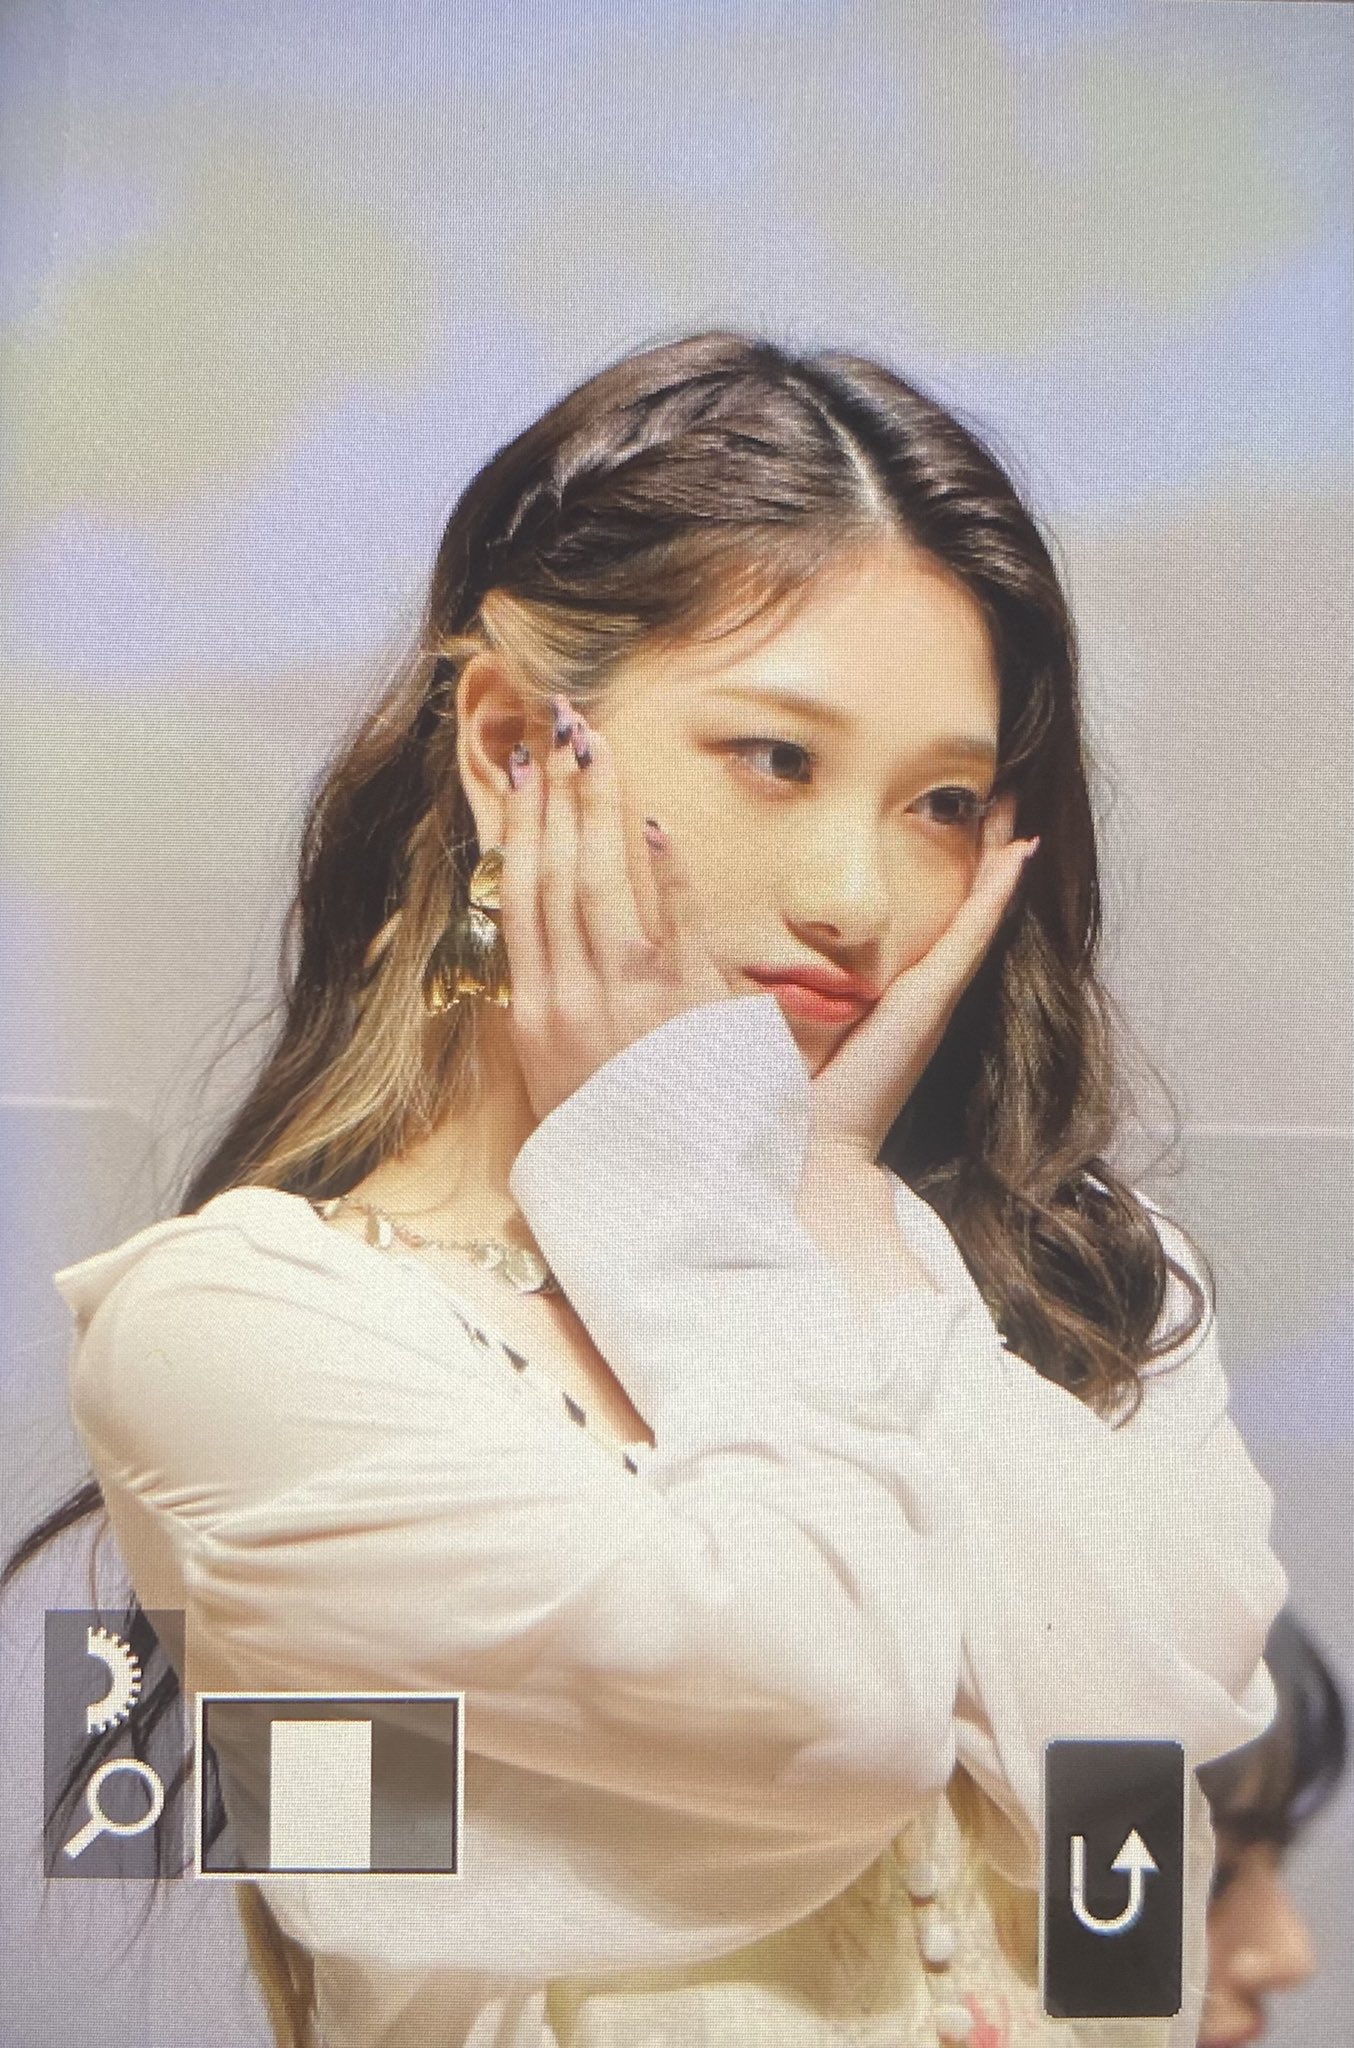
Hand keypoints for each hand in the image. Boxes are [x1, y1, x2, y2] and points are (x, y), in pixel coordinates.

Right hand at [499, 697, 733, 1121]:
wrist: (666, 1213)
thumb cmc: (616, 1155)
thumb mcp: (559, 1090)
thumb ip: (556, 1024)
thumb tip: (547, 967)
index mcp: (535, 1019)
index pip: (519, 902)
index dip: (519, 831)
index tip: (521, 776)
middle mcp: (570, 1001)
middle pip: (553, 877)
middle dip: (553, 795)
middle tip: (557, 727)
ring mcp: (626, 1001)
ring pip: (597, 885)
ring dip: (595, 809)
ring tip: (593, 746)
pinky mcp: (684, 1010)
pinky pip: (670, 922)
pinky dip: (660, 872)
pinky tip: (655, 825)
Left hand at [807, 797, 1036, 1173]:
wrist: (816, 1140)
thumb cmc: (800, 1088)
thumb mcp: (797, 1021)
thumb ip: (797, 991)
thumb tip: (774, 958)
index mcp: (900, 996)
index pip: (939, 922)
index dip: (960, 877)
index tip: (971, 825)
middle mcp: (928, 994)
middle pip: (973, 914)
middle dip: (993, 860)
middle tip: (1009, 803)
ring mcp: (937, 997)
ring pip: (982, 918)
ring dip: (1004, 867)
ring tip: (1021, 817)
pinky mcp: (933, 1002)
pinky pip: (971, 935)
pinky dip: (995, 894)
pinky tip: (1016, 854)